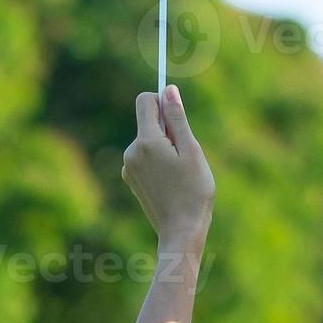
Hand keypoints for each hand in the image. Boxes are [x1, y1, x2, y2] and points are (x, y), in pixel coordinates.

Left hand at [123, 85, 214, 247]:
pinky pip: (145, 156)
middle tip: (185, 154)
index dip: (163, 101)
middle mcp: (131, 151)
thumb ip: (177, 119)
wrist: (181, 233)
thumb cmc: (193, 192)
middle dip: (168, 128)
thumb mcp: (191, 151)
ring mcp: (129, 167)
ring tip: (179, 172)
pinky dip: (158, 160)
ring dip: (165, 146)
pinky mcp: (131, 179)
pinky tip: (171, 181)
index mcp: (146, 142)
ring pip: (148, 139)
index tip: (178, 115)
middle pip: (148, 121)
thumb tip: (168, 90)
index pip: (146, 101)